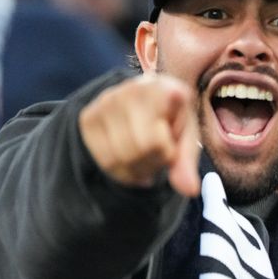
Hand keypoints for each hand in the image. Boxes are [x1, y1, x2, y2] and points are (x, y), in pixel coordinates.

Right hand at [79, 72, 200, 196]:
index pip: (156, 140)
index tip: (170, 139)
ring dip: (137, 168)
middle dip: (152, 162)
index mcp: (162, 88)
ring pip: (119, 157)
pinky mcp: (88, 116)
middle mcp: (130, 89)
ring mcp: (106, 101)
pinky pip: (104, 159)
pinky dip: (120, 169)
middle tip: (158, 154)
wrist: (143, 105)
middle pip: (138, 149)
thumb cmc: (170, 121)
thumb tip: (190, 190)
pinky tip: (128, 157)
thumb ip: (187, 163)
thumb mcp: (185, 139)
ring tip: (145, 154)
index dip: (167, 151)